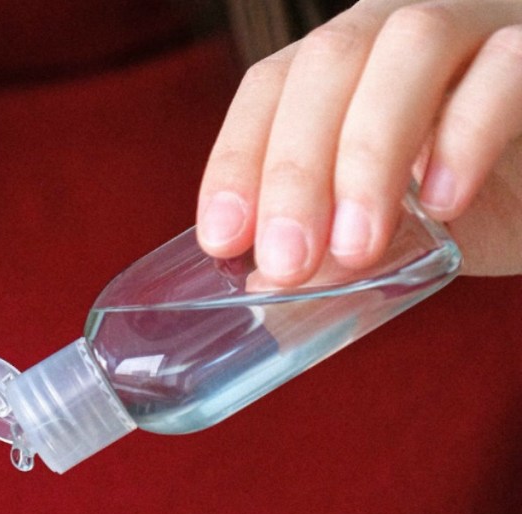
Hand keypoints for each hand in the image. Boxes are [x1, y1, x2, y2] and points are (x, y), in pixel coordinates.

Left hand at [197, 0, 521, 283]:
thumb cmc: (471, 200)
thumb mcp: (389, 234)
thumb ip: (333, 252)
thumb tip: (270, 285)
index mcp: (345, 67)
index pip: (271, 87)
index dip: (237, 158)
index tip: (221, 239)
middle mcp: (398, 30)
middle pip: (328, 62)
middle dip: (295, 169)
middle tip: (289, 261)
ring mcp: (477, 26)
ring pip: (411, 45)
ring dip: (369, 154)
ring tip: (357, 246)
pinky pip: (507, 67)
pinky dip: (466, 136)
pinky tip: (442, 204)